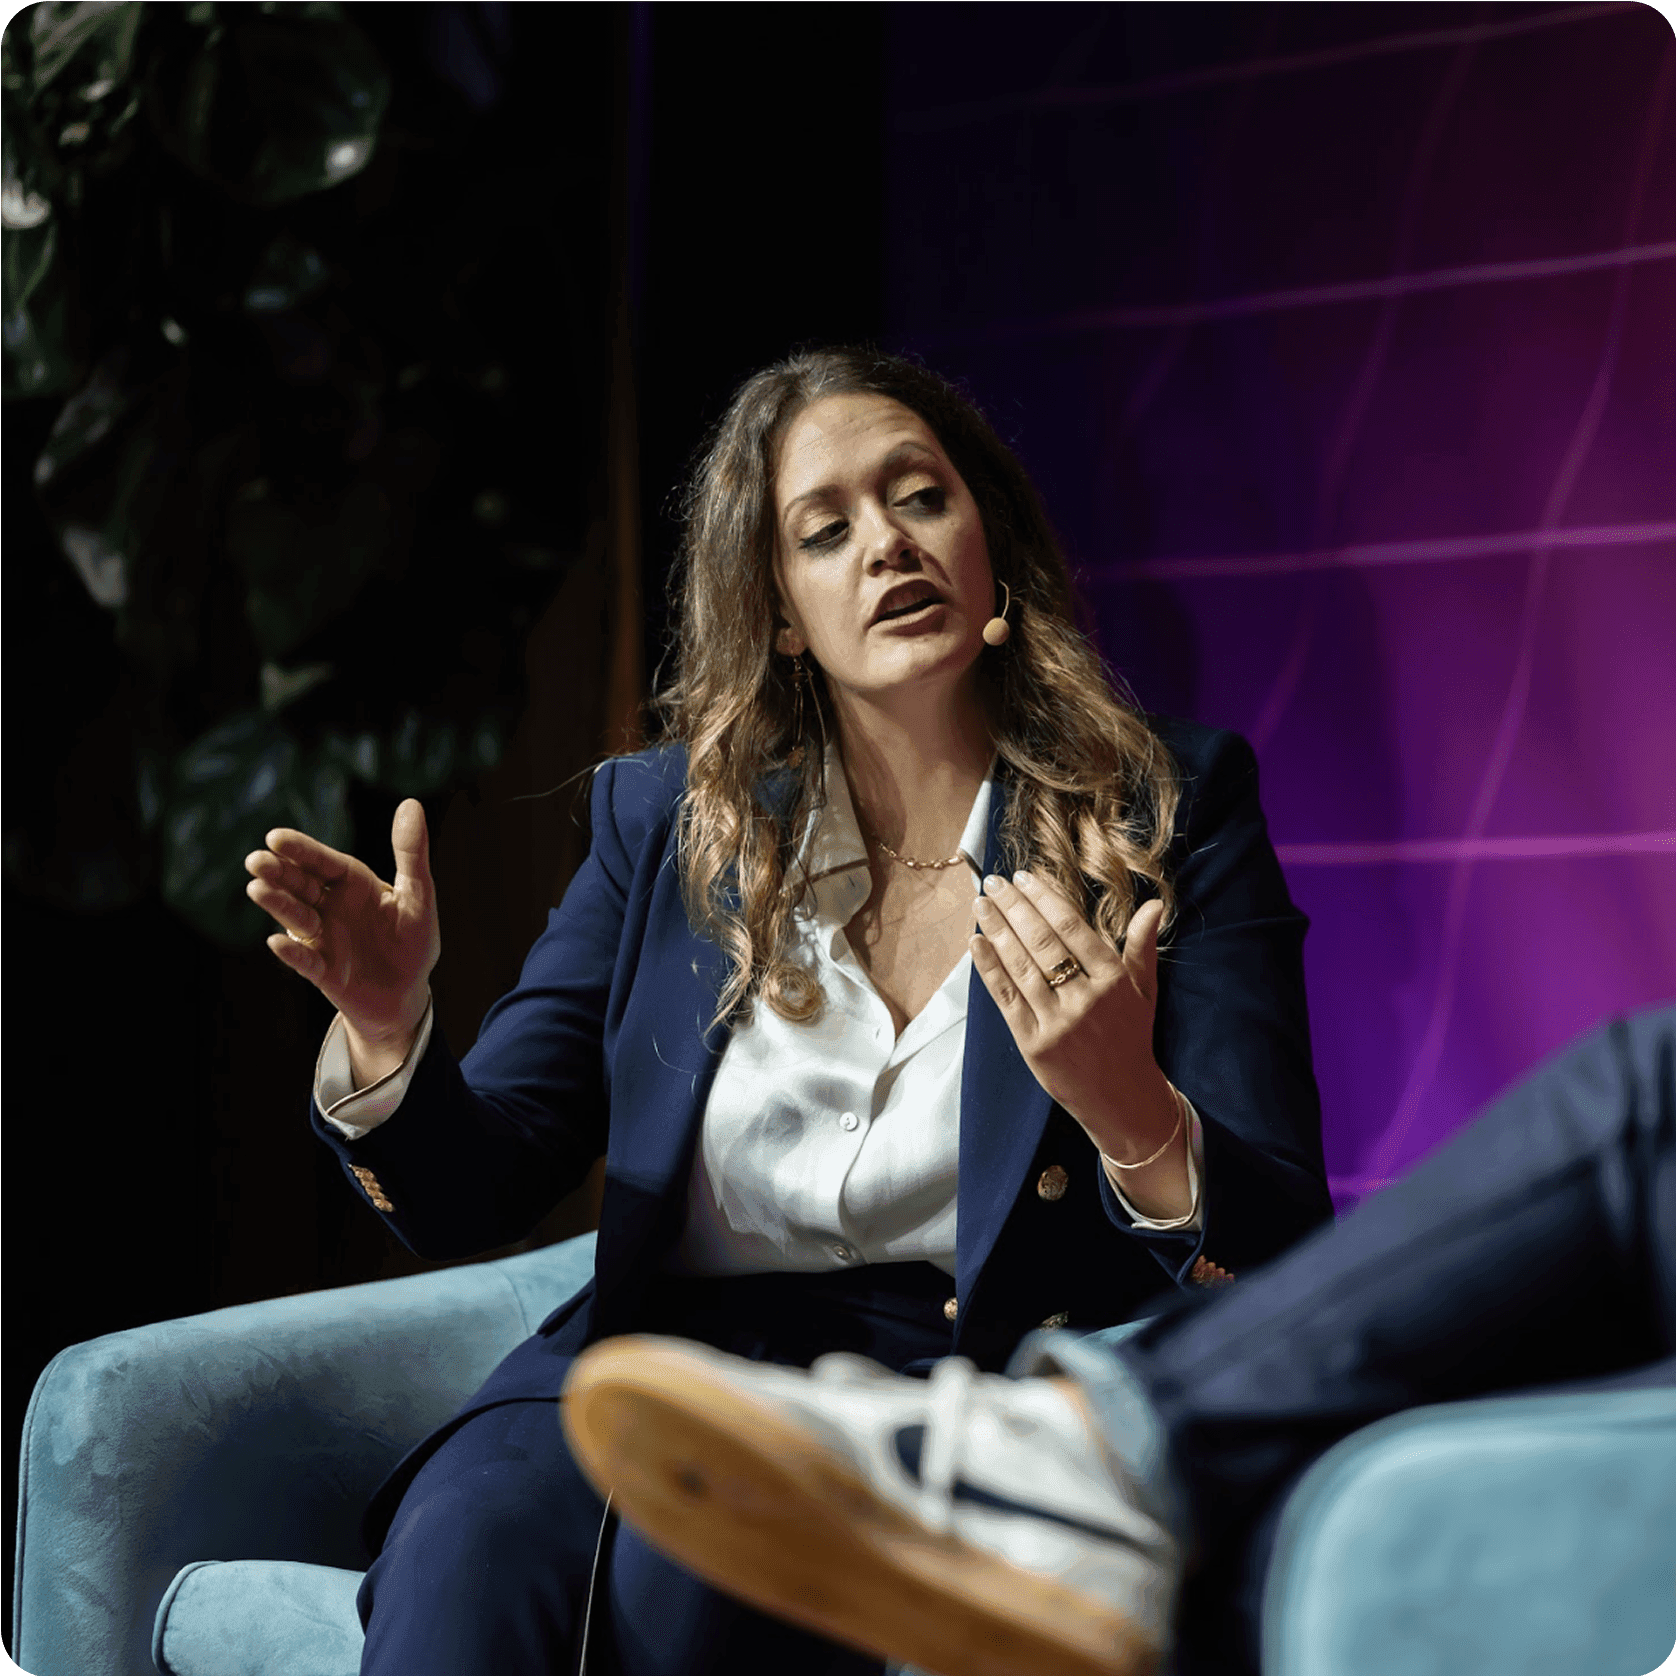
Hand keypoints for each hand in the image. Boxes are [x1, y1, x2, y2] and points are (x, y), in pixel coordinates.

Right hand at [244, 799, 439, 1057]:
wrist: (407, 993)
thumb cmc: (413, 940)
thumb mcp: (418, 895)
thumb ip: (411, 853)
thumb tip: (410, 803)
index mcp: (352, 885)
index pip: (323, 862)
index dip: (301, 850)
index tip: (276, 837)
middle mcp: (330, 908)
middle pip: (301, 886)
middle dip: (279, 873)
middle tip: (256, 860)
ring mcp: (324, 939)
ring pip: (296, 918)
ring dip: (278, 904)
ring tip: (257, 889)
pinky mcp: (324, 971)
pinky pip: (306, 961)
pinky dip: (292, 953)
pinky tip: (277, 942)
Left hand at [970, 872, 1176, 1162]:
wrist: (1122, 1098)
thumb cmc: (1131, 1037)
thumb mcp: (1145, 991)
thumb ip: (1142, 946)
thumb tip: (1154, 905)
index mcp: (1113, 980)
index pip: (1072, 929)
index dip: (1045, 899)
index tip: (1023, 877)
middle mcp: (1085, 999)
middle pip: (1042, 943)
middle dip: (1014, 907)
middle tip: (993, 882)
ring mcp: (1057, 1023)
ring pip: (1021, 967)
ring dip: (996, 931)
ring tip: (980, 904)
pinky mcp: (1033, 1044)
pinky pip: (1007, 998)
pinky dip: (989, 968)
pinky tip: (976, 942)